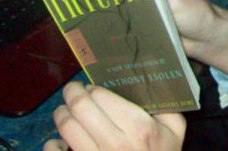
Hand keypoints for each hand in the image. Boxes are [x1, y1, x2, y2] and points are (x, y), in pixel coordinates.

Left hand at [43, 80, 184, 150]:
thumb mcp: (174, 131)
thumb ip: (166, 106)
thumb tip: (146, 83)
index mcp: (139, 127)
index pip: (101, 95)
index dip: (93, 88)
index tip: (91, 88)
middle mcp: (115, 142)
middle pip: (79, 107)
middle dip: (71, 93)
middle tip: (72, 91)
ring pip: (66, 127)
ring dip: (61, 114)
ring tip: (64, 112)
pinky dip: (53, 145)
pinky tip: (59, 143)